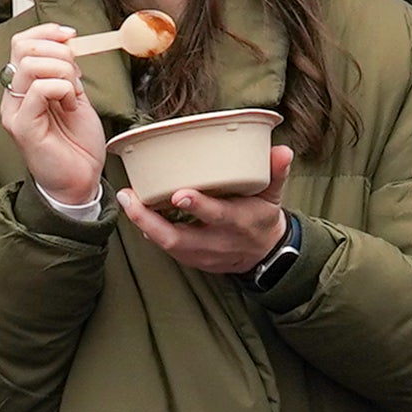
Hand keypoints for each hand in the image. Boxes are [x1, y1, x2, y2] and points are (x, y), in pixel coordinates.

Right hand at [1, 26, 108, 216]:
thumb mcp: (75, 97)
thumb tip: (68, 45)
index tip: (71, 36)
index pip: (21, 43)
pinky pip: (39, 89)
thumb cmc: (77, 144)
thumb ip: (67, 72)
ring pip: (31, 64)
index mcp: (23, 87)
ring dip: (63, 72)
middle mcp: (14, 97)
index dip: (47, 32)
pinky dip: (62, 88)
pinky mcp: (22, 126)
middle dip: (58, 52)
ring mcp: (15, 111)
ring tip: (73, 94)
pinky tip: (70, 104)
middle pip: (23, 48)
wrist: (80, 181)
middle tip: (76, 73)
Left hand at [127, 144, 300, 278]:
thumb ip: (276, 173)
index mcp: (239, 222)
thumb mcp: (273, 196)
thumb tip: (283, 151)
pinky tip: (136, 211)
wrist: (263, 256)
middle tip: (130, 197)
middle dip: (150, 220)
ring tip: (128, 200)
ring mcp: (202, 255)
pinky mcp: (191, 260)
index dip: (199, 206)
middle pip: (179, 238)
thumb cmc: (261, 218)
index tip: (179, 193)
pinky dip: (150, 230)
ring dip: (144, 224)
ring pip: (167, 245)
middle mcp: (217, 242)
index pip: (218, 216)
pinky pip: (166, 247)